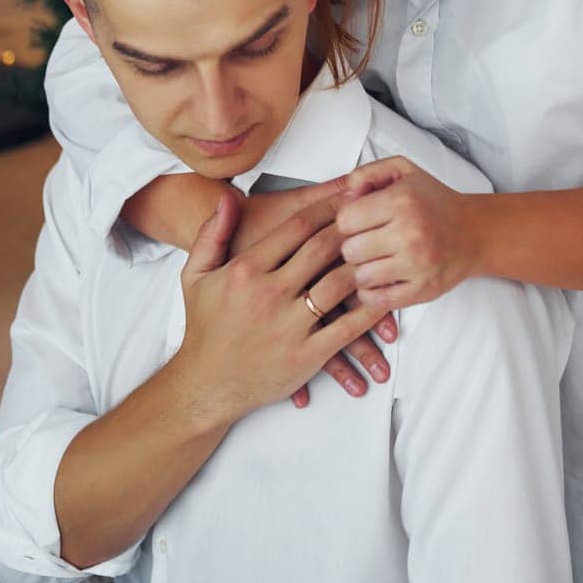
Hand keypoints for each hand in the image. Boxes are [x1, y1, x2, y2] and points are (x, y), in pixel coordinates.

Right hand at [175, 189, 391, 430]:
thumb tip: (227, 198)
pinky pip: (347, 330)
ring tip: (384, 251)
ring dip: (364, 266)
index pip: (297, 228)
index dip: (326, 209)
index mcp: (247, 269)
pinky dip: (370, 314)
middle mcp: (270, 293)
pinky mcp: (306, 356)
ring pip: (338, 286)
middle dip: (351, 230)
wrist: (206, 384)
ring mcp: (290, 326)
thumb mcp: (197, 275)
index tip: (347, 198)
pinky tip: (385, 299)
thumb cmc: (204, 327)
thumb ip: (212, 233)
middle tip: (373, 216)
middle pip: (322, 250)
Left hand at [336, 156, 482, 307]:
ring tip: (376, 260)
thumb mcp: (403, 170)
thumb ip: (367, 173)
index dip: (348, 221)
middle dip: (354, 246)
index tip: (360, 222)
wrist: (473, 232)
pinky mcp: (423, 289)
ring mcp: (417, 264)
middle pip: (350, 250)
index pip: (345, 220)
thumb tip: (345, 196)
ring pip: (361, 277)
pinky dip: (372, 293)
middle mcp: (410, 232)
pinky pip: (377, 300)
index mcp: (402, 200)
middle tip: (368, 242)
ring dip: (363, 270)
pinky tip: (381, 278)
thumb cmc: (433, 201)